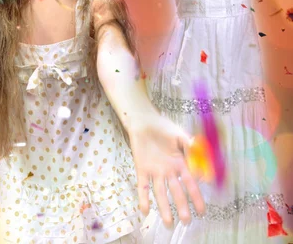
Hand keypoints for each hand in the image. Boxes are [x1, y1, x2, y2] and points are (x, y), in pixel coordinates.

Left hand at [128, 111, 205, 227]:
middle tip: (186, 221)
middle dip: (181, 206)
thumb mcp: (179, 134)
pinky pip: (142, 185)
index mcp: (180, 164)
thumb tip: (199, 153)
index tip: (202, 211)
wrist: (144, 120)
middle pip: (176, 191)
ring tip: (168, 223)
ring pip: (160, 192)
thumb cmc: (163, 127)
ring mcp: (155, 171)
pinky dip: (143, 197)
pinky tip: (145, 210)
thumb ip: (189, 144)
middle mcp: (168, 171)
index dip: (196, 197)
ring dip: (164, 207)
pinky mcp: (141, 169)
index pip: (190, 183)